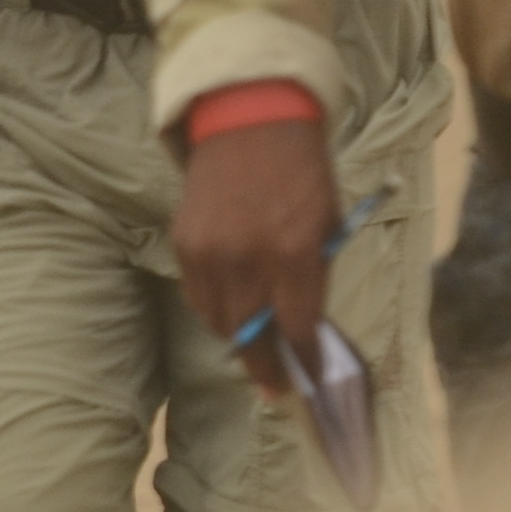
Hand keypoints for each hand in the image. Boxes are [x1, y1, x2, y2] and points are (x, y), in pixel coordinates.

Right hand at [173, 111, 338, 393]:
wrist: (250, 124)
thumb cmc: (303, 174)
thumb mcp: (326, 224)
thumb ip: (314, 275)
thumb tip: (303, 326)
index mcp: (294, 252)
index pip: (296, 328)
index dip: (302, 361)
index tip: (308, 383)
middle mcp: (247, 259)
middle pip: (251, 337)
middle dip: (265, 367)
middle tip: (275, 387)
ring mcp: (209, 254)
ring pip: (218, 321)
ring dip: (238, 338)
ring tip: (254, 345)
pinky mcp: (184, 245)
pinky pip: (198, 295)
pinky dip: (215, 309)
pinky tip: (230, 308)